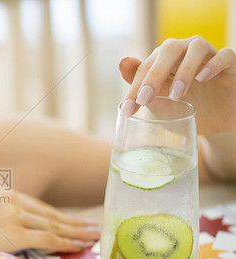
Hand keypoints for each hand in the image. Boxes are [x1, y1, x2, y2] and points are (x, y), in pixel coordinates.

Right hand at [0, 190, 99, 252]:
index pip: (36, 207)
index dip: (57, 216)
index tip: (73, 221)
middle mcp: (9, 197)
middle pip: (49, 213)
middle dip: (73, 222)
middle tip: (93, 227)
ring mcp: (12, 213)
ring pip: (53, 224)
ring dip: (76, 231)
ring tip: (93, 237)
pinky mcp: (12, 231)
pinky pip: (48, 237)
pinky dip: (67, 242)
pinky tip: (81, 245)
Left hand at [119, 36, 235, 134]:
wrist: (214, 122)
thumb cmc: (182, 108)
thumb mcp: (158, 101)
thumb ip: (140, 84)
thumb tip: (123, 62)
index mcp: (164, 59)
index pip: (146, 66)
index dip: (135, 87)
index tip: (128, 109)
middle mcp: (186, 51)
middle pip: (169, 49)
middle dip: (154, 74)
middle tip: (146, 99)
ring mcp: (209, 55)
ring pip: (196, 47)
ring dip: (184, 70)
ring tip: (176, 94)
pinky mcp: (230, 64)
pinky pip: (225, 55)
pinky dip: (214, 64)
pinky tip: (203, 78)